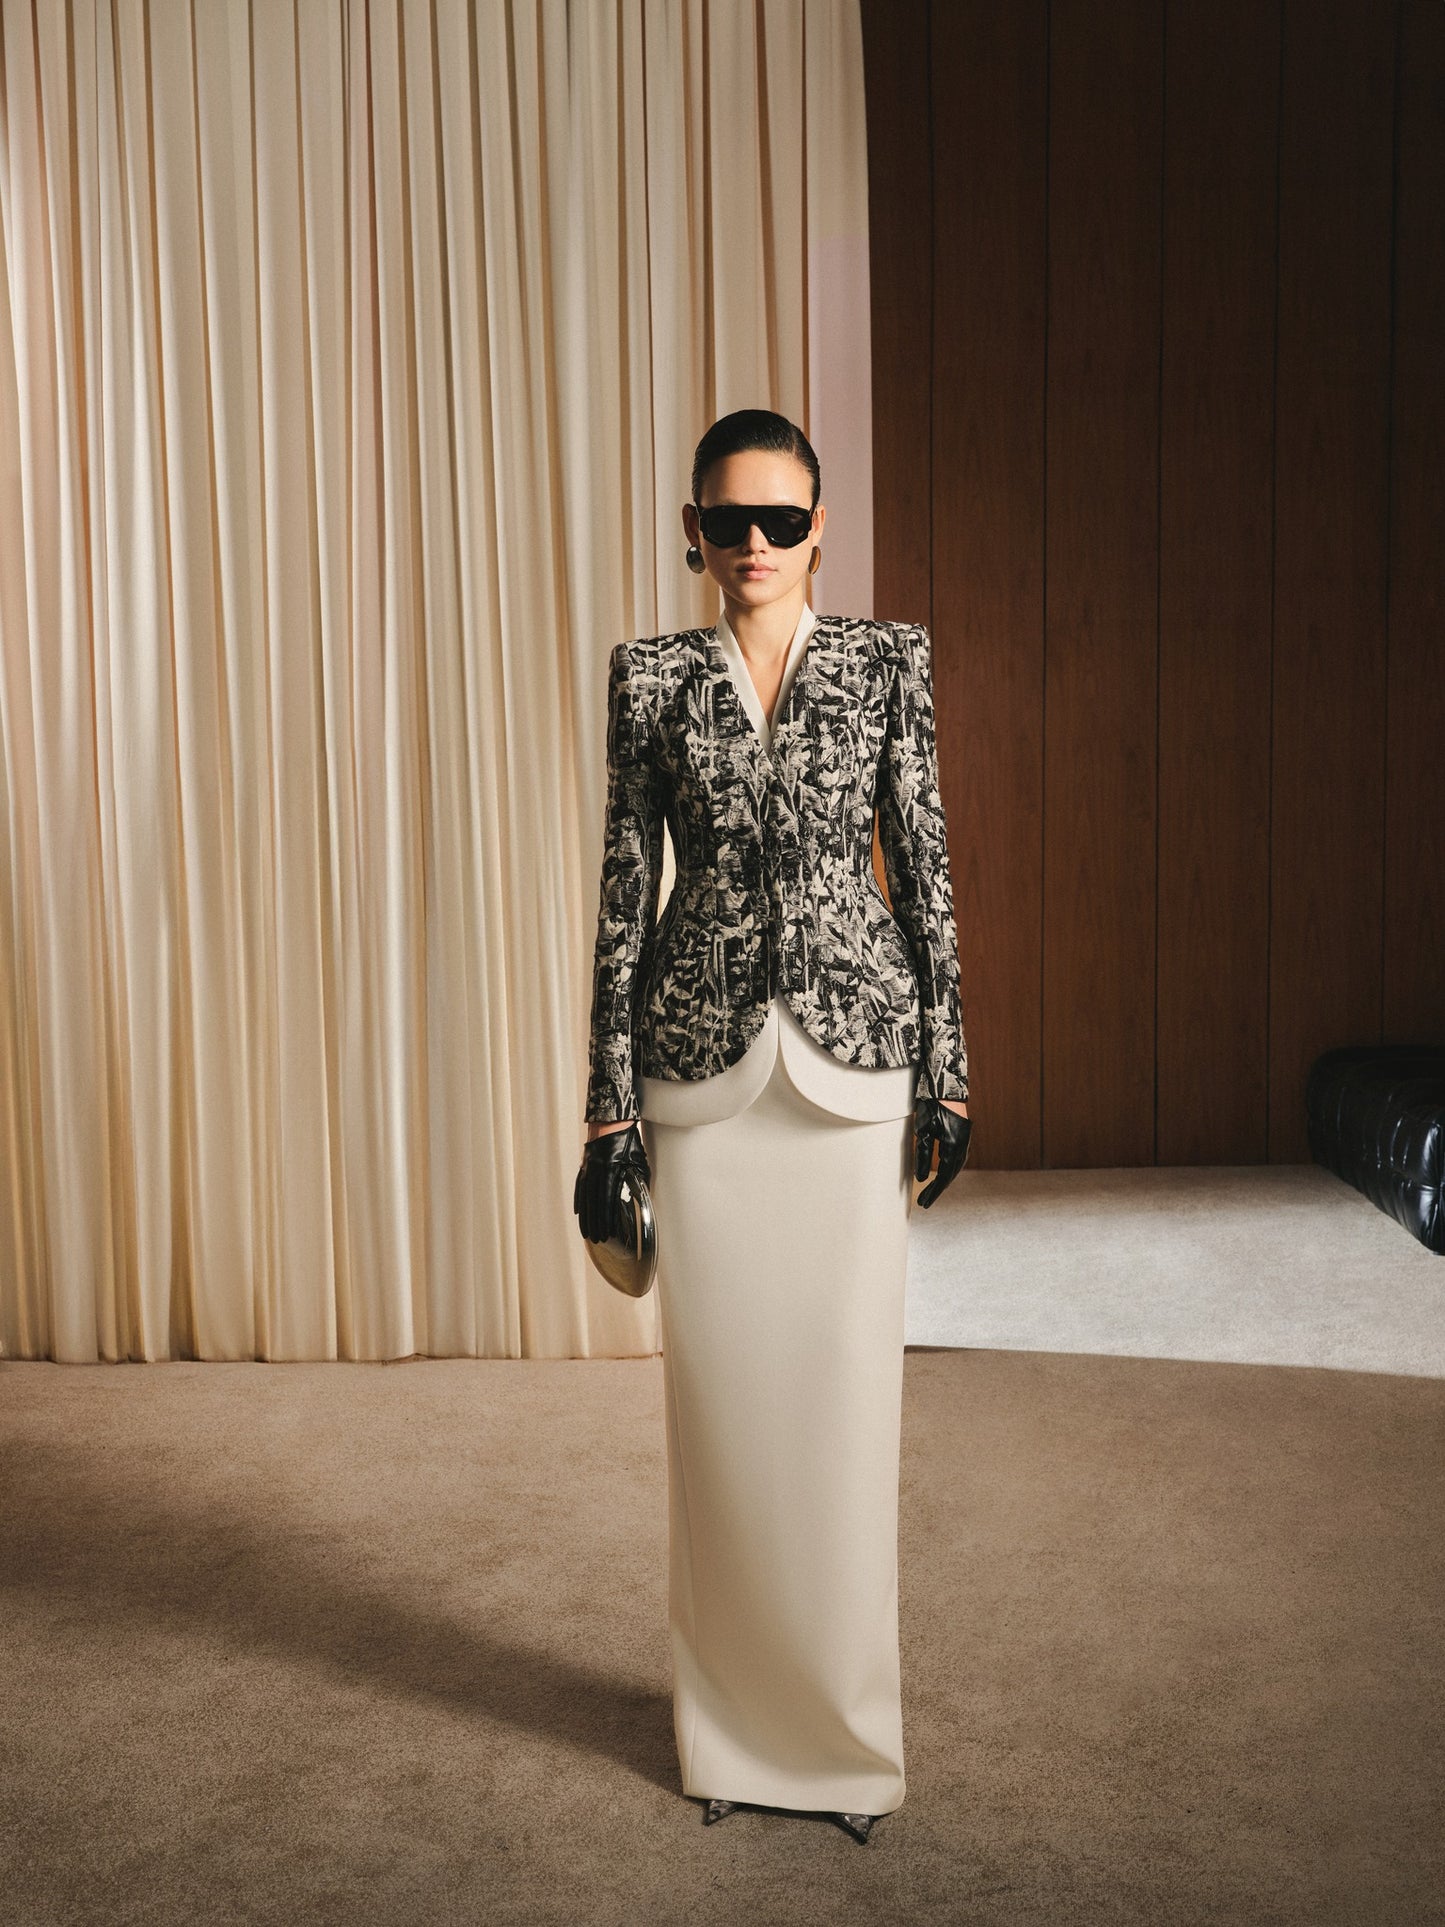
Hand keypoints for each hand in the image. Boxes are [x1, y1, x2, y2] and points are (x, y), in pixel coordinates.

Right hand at [574, 1121, 651, 1244]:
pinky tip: (578, 1212)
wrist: (611, 1119)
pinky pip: (580, 1186)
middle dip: (596, 1223)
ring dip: (586, 1216)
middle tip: (597, 1239)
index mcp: (612, 1167)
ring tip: (587, 1232)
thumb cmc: (630, 1140)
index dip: (607, 1217)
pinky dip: (579, 1200)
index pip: (608, 1197)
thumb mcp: (639, 1159)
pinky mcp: (584, 1164)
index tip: (609, 1232)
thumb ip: (638, 1178)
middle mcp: (597, 1169)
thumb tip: (642, 1198)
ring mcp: (588, 1167)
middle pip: (594, 1201)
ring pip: (585, 1196)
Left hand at [913, 1096, 970, 1206]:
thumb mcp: (923, 1131)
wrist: (944, 1086)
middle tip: (924, 1202)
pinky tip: (942, 1174)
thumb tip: (922, 1179)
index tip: (924, 1203)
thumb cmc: (932, 1106)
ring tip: (931, 1192)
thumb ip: (923, 1156)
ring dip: (944, 1181)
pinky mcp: (962, 1136)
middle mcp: (963, 1145)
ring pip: (955, 1168)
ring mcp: (964, 1140)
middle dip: (938, 1190)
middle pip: (951, 1174)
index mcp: (954, 1146)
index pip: (944, 1176)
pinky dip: (949, 1170)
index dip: (934, 1192)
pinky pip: (956, 1159)